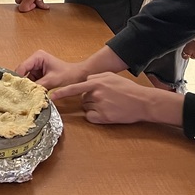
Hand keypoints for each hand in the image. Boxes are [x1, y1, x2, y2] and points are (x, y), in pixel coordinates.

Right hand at [16, 49, 89, 88]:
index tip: (15, 89)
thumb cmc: (68, 75)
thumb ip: (39, 86)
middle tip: (19, 94)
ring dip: (27, 87)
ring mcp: (37, 68)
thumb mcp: (52, 81)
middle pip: (23, 73)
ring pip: (27, 79)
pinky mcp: (39, 75)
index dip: (18, 78)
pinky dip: (32, 88)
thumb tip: (27, 93)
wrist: (79, 76)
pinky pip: (32, 82)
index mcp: (37, 57)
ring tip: (24, 96)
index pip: (22, 67)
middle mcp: (35, 60)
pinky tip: (30, 95)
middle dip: (22, 83)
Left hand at [50, 72, 182, 125]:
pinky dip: (96, 116)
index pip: (74, 88)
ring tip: (110, 105)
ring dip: (94, 107)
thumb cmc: (128, 89)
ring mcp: (99, 106)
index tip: (52, 97)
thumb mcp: (111, 77)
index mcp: (96, 82)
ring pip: (87, 107)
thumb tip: (86, 81)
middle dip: (90, 99)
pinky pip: (91, 117)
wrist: (142, 101)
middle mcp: (95, 94)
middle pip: (83, 98)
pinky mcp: (103, 117)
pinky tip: (107, 113)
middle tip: (106, 98)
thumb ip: (96, 78)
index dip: (62, 93)